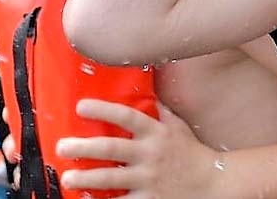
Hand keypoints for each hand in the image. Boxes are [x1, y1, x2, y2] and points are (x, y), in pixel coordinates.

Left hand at [58, 99, 218, 198]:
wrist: (214, 182)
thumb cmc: (192, 153)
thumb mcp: (178, 128)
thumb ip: (161, 113)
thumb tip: (147, 94)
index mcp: (156, 133)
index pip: (128, 116)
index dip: (104, 110)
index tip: (81, 106)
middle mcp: (150, 154)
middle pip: (112, 148)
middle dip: (84, 146)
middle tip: (62, 146)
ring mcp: (149, 179)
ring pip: (111, 178)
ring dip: (86, 177)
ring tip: (67, 177)